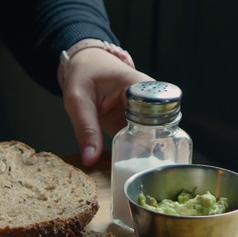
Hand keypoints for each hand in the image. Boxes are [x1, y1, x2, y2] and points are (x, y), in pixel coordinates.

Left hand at [58, 45, 151, 166]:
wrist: (85, 65)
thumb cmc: (84, 74)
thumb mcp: (78, 100)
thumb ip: (85, 129)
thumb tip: (90, 158)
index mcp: (140, 86)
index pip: (158, 114)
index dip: (153, 137)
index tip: (142, 155)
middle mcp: (149, 99)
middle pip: (159, 129)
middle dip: (150, 150)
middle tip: (140, 171)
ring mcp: (144, 111)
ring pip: (152, 137)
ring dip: (144, 153)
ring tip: (136, 171)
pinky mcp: (136, 122)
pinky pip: (140, 140)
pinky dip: (134, 151)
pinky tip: (130, 163)